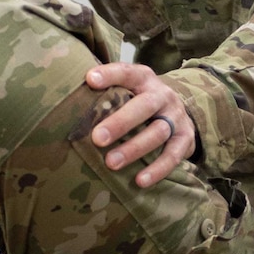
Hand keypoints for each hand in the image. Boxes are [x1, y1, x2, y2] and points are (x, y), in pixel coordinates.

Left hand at [85, 62, 196, 187]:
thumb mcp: (128, 90)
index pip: (127, 72)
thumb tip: (66, 105)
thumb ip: (107, 94)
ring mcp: (176, 117)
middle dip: (120, 122)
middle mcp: (162, 95)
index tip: (90, 80)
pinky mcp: (186, 138)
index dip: (110, 75)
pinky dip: (157, 169)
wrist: (180, 112)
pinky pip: (173, 155)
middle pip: (144, 106)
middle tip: (97, 138)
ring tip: (111, 163)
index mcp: (144, 79)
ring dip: (134, 149)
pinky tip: (139, 181)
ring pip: (158, 132)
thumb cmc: (139, 103)